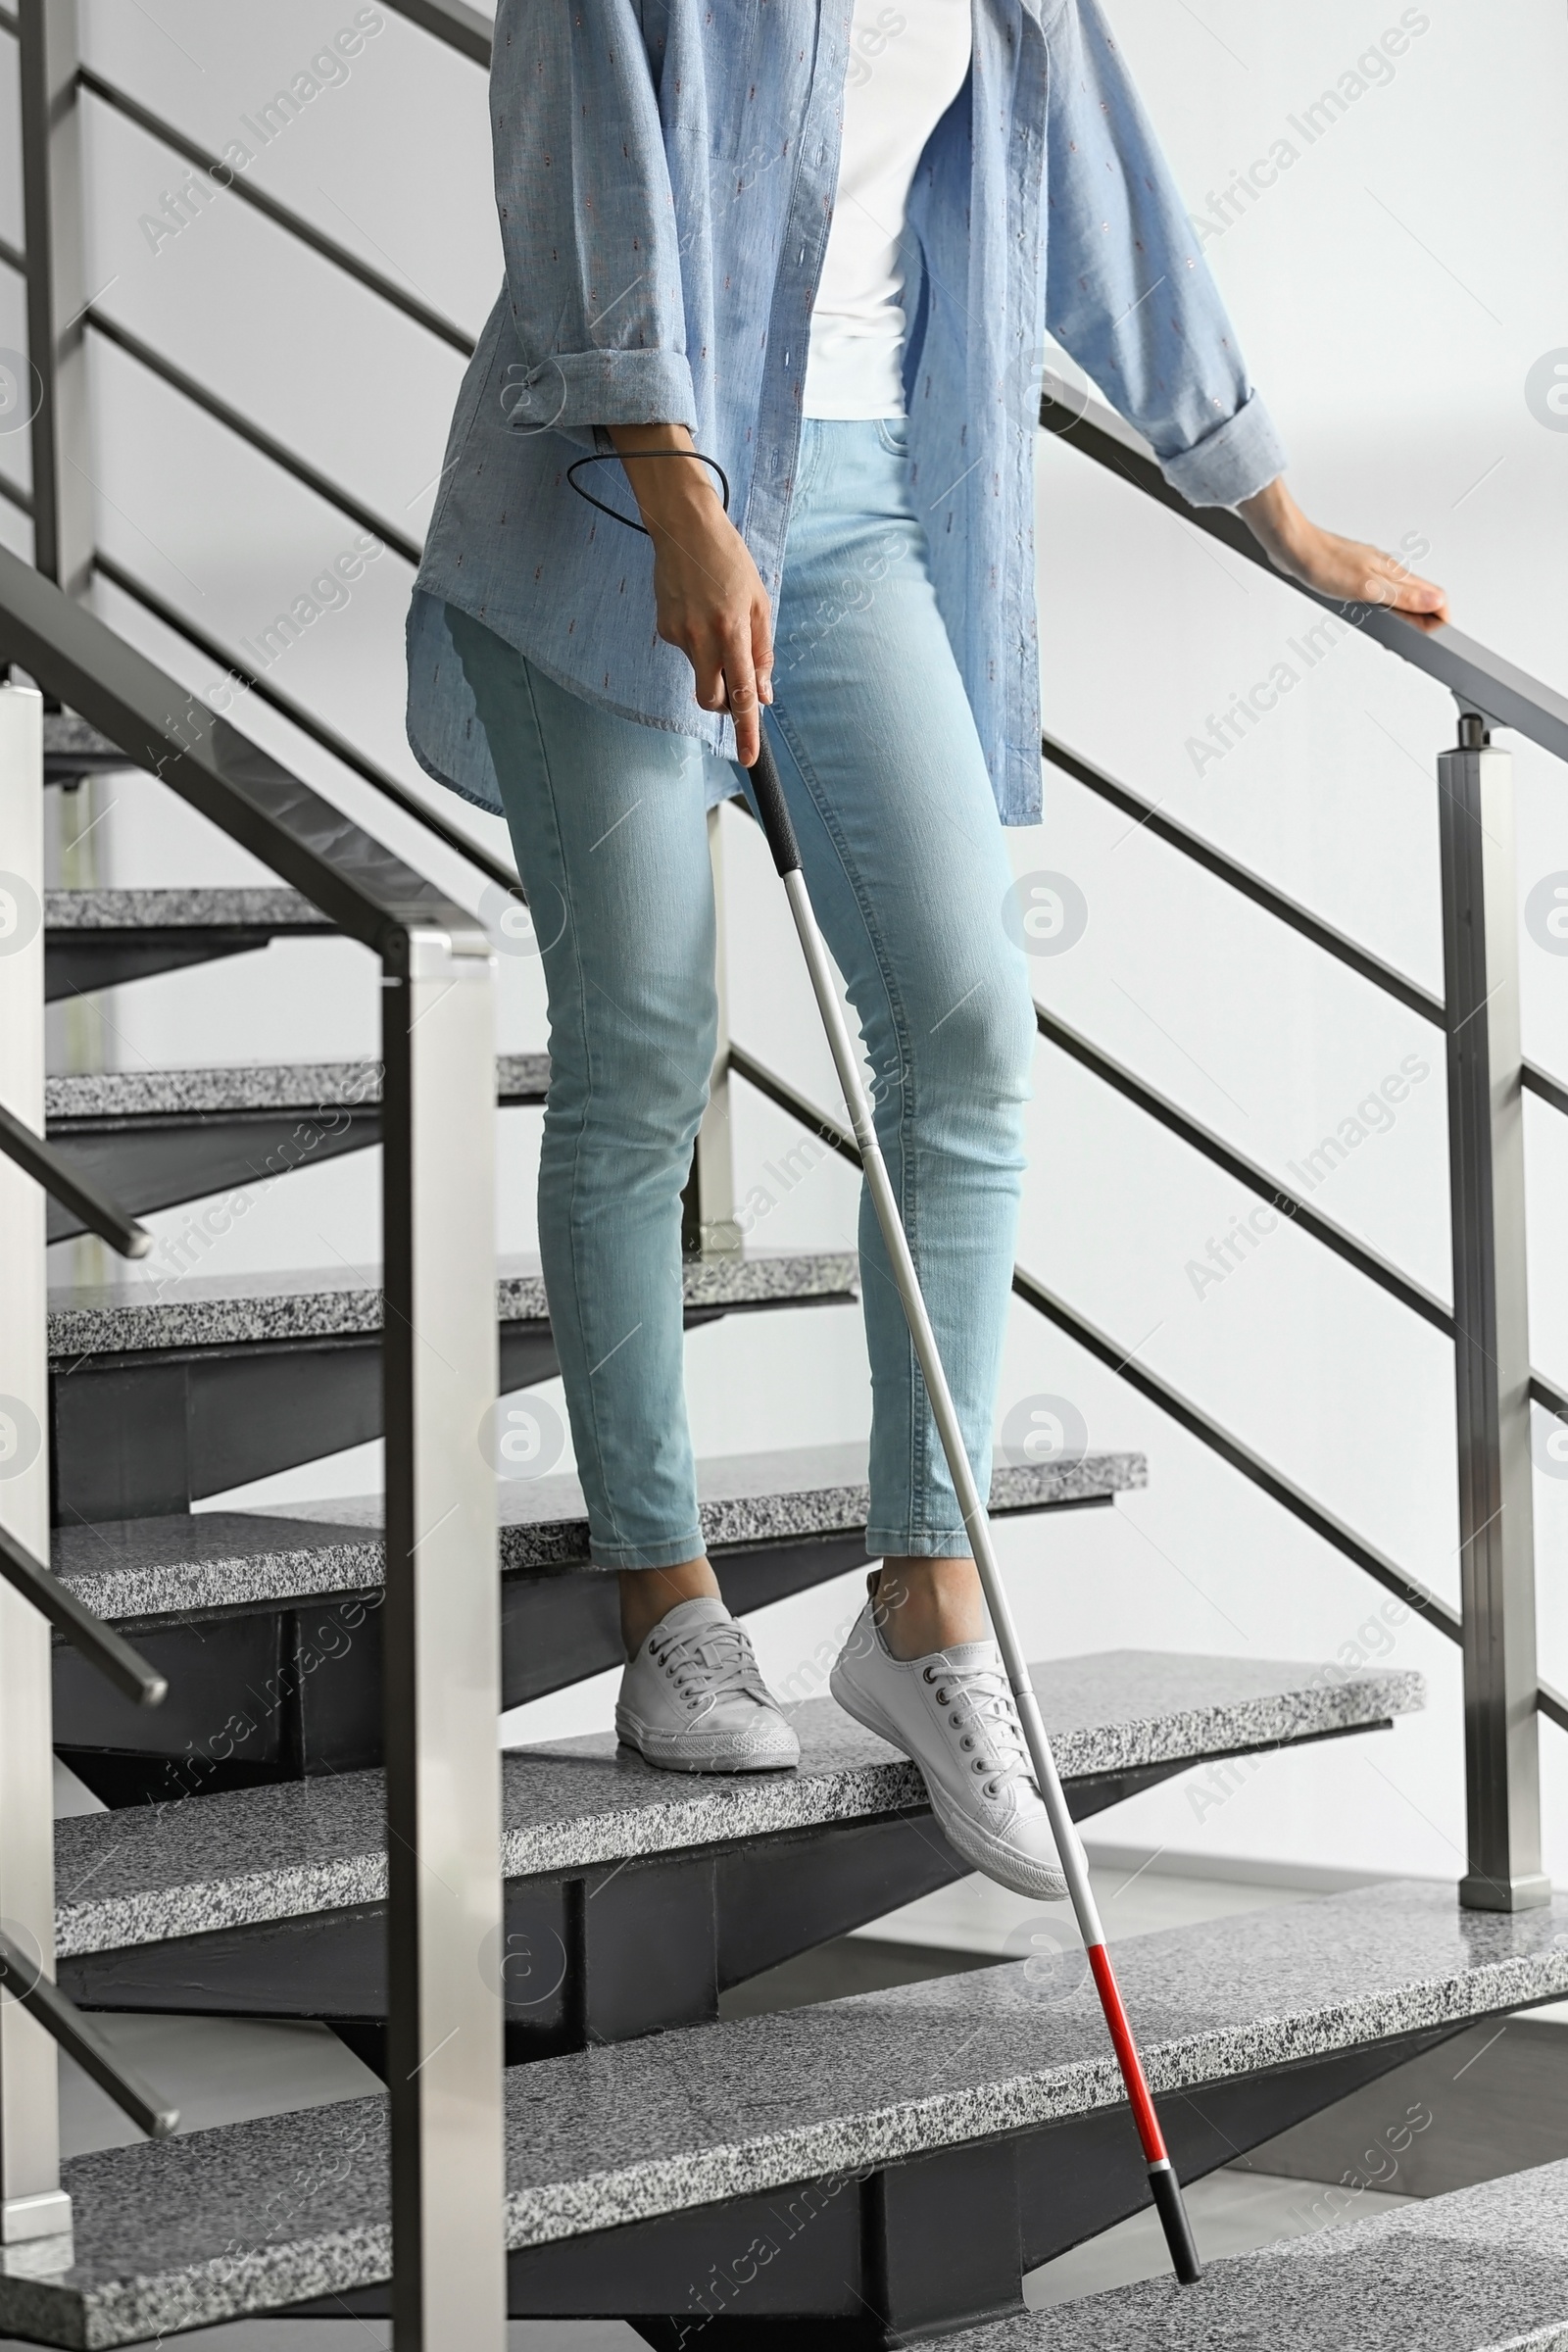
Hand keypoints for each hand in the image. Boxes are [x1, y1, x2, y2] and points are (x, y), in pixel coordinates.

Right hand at [607, 424, 773, 764]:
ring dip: (711, 660)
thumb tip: (764, 695)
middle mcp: (703, 638)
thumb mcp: (759, 603)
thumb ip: (761, 652)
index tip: (747, 758)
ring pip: (699, 671)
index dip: (746, 730)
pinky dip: (696, 639)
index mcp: (733, 631)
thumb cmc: (728, 560)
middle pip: (711, 698)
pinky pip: (686, 650)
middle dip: (722, 703)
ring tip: (715, 618)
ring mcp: (679, 635)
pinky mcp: (663, 628)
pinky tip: (698, 608)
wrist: (684, 527)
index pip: (742, 694)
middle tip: (733, 683)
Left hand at [1238, 478, 1449, 632]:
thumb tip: (1436, 601)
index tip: (1443, 633)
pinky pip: (1378, 590)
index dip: (1442, 615)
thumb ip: (1402, 596)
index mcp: (1394, 572)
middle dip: (1427, 616)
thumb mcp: (1367, 587)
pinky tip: (1375, 611)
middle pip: (1419, 594)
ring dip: (1407, 610)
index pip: (1434, 593)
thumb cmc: (1322, 563)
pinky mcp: (1353, 572)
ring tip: (1408, 629)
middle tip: (1428, 637)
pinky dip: (1384, 604)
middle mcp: (1386, 568)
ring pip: (1398, 591)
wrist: (1292, 545)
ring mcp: (1370, 569)